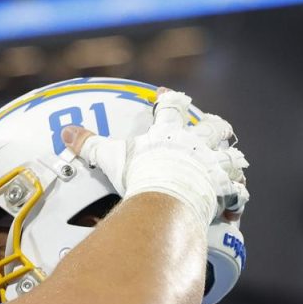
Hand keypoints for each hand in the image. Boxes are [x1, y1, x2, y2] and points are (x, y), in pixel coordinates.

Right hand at [62, 89, 247, 226]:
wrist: (167, 197)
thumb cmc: (140, 174)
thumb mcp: (111, 156)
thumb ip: (90, 144)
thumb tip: (66, 132)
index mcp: (171, 133)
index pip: (171, 107)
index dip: (169, 100)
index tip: (166, 95)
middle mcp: (198, 145)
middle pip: (214, 128)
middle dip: (216, 127)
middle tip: (217, 126)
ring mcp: (214, 167)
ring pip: (232, 159)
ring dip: (233, 163)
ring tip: (235, 166)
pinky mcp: (223, 191)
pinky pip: (235, 197)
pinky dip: (236, 202)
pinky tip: (234, 209)